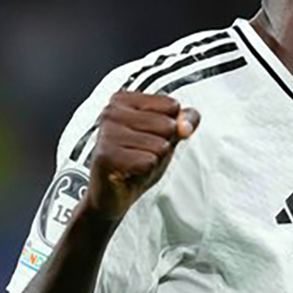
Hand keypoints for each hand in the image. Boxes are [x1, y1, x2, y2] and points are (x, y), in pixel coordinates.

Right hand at [84, 91, 199, 221]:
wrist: (113, 194)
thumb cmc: (138, 159)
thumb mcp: (168, 135)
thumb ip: (186, 120)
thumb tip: (186, 126)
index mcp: (124, 99)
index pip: (173, 106)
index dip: (171, 126)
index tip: (149, 136)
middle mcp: (111, 111)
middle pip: (168, 125)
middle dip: (163, 145)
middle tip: (141, 153)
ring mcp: (106, 132)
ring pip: (160, 145)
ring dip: (154, 160)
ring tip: (134, 162)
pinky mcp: (106, 156)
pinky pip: (149, 162)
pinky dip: (145, 171)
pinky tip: (128, 172)